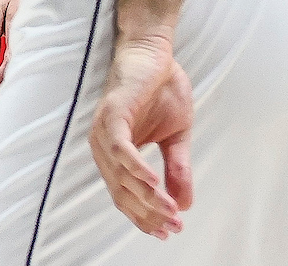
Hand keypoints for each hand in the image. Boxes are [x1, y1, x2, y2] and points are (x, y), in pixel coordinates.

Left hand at [89, 34, 193, 237]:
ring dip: (146, 196)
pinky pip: (119, 147)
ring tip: (170, 211)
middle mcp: (104, 145)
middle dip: (149, 213)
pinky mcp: (113, 113)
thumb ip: (177, 170)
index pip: (125, 196)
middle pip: (121, 192)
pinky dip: (135, 167)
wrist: (156, 54)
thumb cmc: (161, 92)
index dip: (145, 217)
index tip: (169, 233)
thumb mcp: (176, 139)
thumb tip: (183, 206)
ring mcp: (105, 129)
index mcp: (115, 154)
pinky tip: (154, 183)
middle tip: (174, 228)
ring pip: (119, 175)